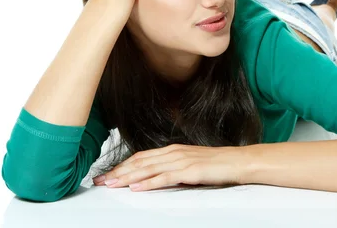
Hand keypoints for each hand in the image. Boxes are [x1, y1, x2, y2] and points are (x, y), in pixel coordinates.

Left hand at [92, 144, 248, 190]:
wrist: (236, 161)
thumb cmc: (215, 164)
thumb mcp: (189, 161)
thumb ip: (172, 166)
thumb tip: (155, 174)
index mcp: (172, 149)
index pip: (141, 157)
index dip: (122, 166)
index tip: (107, 174)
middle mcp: (173, 153)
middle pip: (139, 163)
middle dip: (117, 172)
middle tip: (100, 181)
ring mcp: (180, 161)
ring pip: (147, 170)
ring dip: (127, 178)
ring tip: (111, 185)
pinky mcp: (188, 171)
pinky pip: (164, 178)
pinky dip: (148, 183)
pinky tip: (137, 188)